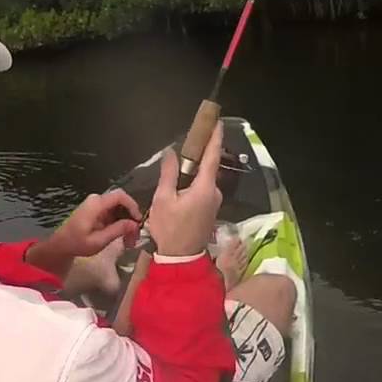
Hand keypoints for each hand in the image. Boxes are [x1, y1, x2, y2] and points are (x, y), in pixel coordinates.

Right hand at [147, 124, 223, 256]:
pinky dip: (195, 182)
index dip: (215, 138)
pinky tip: (182, 184)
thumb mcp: (163, 200)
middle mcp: (215, 193)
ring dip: (195, 171)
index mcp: (205, 188)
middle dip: (199, 154)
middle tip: (189, 141)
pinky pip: (204, 190)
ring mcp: (214, 203)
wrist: (181, 259)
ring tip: (180, 163)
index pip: (212, 157)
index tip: (218, 123)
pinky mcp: (210, 210)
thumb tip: (171, 153)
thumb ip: (169, 174)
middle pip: (208, 168)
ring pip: (205, 180)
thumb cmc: (170, 228)